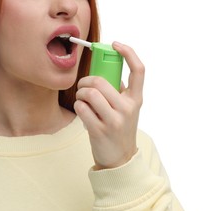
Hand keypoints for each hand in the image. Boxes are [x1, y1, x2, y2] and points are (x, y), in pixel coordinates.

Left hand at [74, 42, 143, 169]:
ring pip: (89, 94)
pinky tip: (81, 111)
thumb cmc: (119, 130)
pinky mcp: (100, 130)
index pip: (139, 70)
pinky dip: (78, 107)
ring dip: (80, 94)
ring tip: (82, 100)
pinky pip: (81, 109)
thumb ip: (121, 92)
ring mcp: (115, 120)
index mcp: (136, 100)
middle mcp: (128, 108)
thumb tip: (108, 73)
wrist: (119, 159)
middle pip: (101, 81)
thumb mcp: (127, 110)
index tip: (115, 44)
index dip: (128, 52)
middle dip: (86, 81)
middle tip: (83, 87)